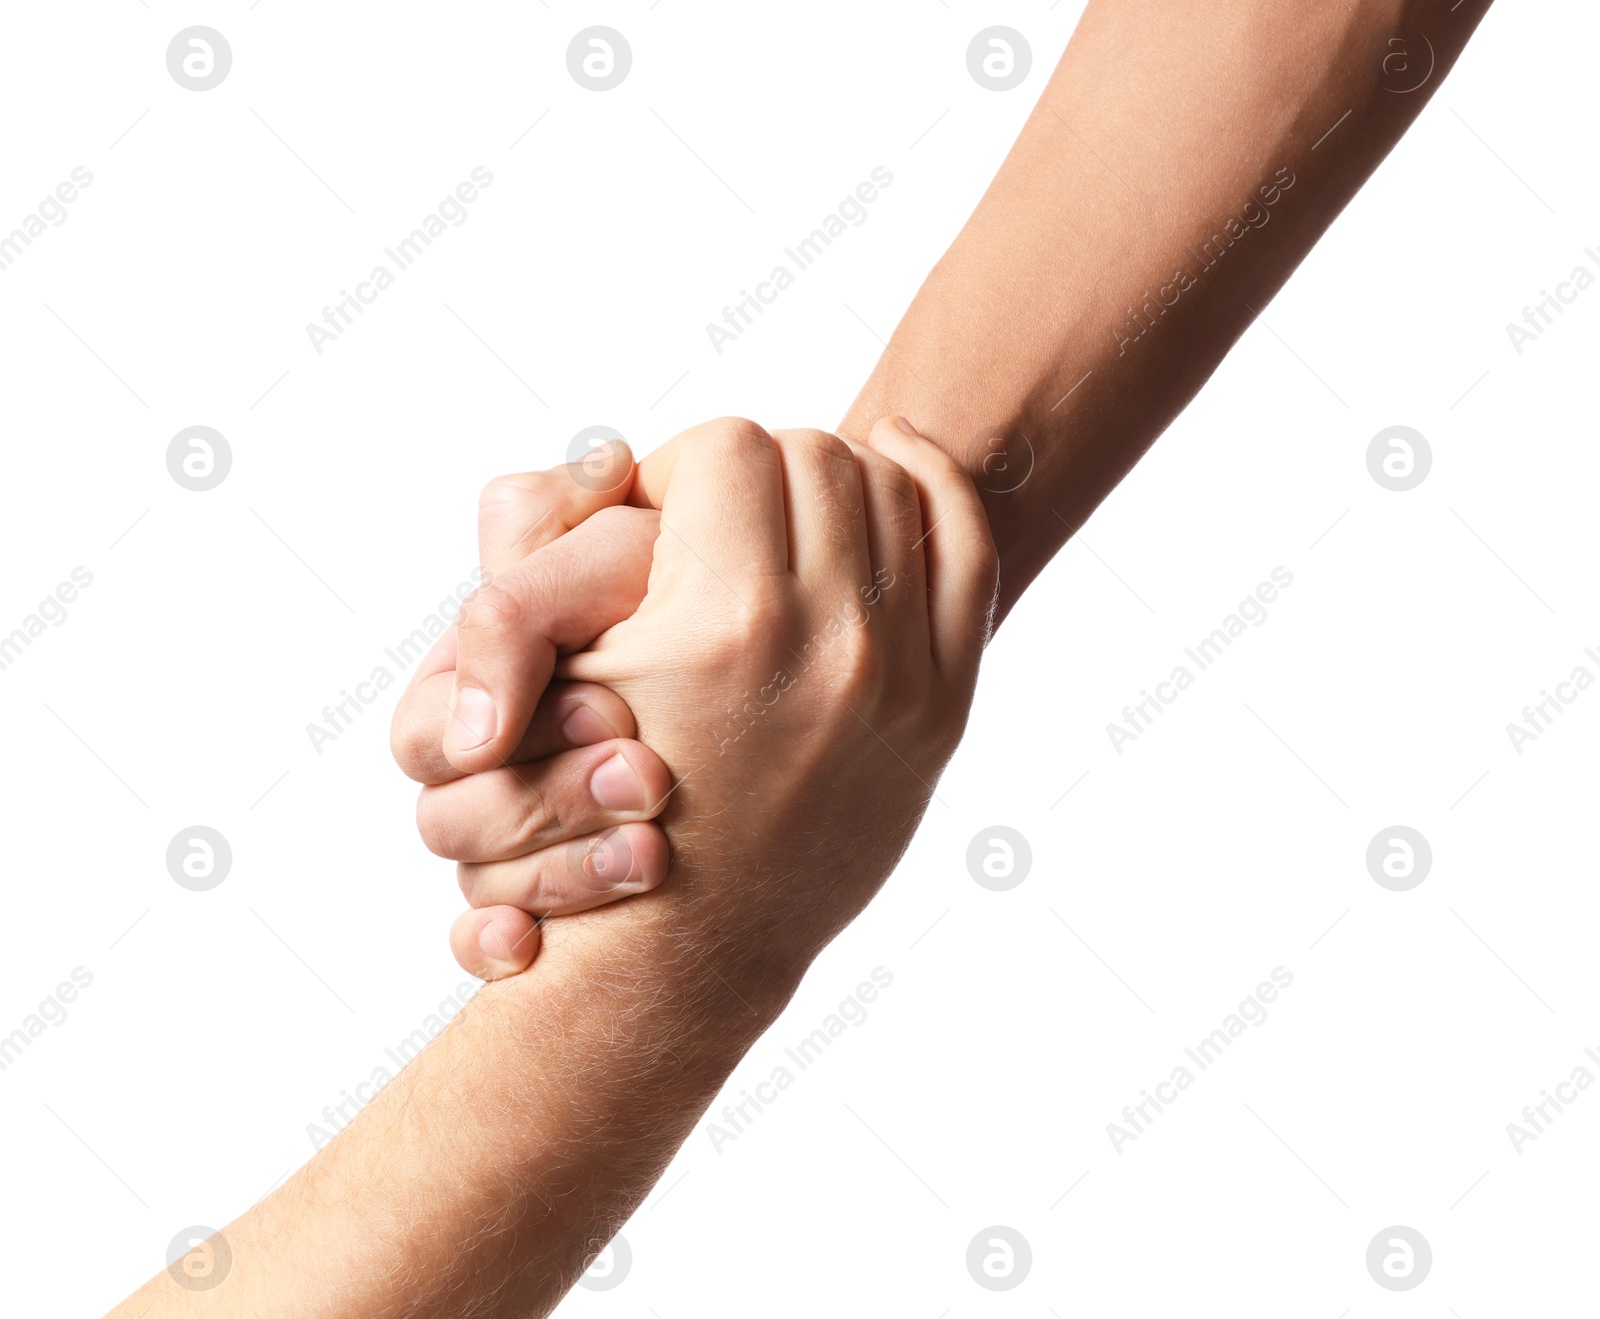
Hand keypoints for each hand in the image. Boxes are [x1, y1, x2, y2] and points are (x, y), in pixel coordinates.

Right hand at [433, 415, 997, 998]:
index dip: (680, 465)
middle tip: (717, 515)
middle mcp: (828, 643)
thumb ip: (562, 544)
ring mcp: (900, 677)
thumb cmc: (596, 806)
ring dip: (834, 476)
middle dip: (755, 468)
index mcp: (727, 622)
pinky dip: (938, 491)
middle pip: (814, 456)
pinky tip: (900, 458)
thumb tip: (617, 456)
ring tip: (786, 505)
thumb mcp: (552, 669)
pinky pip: (968, 553)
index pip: (727, 446)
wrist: (689, 941)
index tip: (660, 512)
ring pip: (890, 487)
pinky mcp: (943, 707)